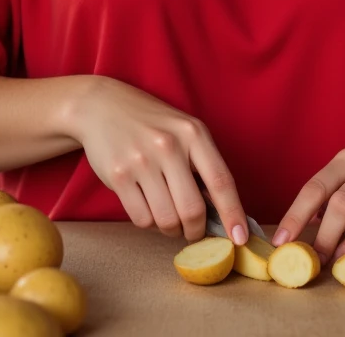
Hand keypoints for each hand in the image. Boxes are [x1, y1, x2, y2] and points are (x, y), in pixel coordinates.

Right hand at [73, 76, 248, 244]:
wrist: (104, 106)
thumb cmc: (152, 124)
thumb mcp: (184, 131)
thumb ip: (203, 164)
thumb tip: (223, 213)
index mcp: (193, 133)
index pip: (221, 181)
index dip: (233, 214)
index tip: (240, 238)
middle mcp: (169, 145)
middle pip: (193, 210)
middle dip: (195, 230)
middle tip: (192, 230)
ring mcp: (141, 160)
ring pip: (166, 220)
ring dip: (170, 229)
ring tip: (168, 215)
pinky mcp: (118, 175)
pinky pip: (141, 219)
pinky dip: (148, 222)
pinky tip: (147, 205)